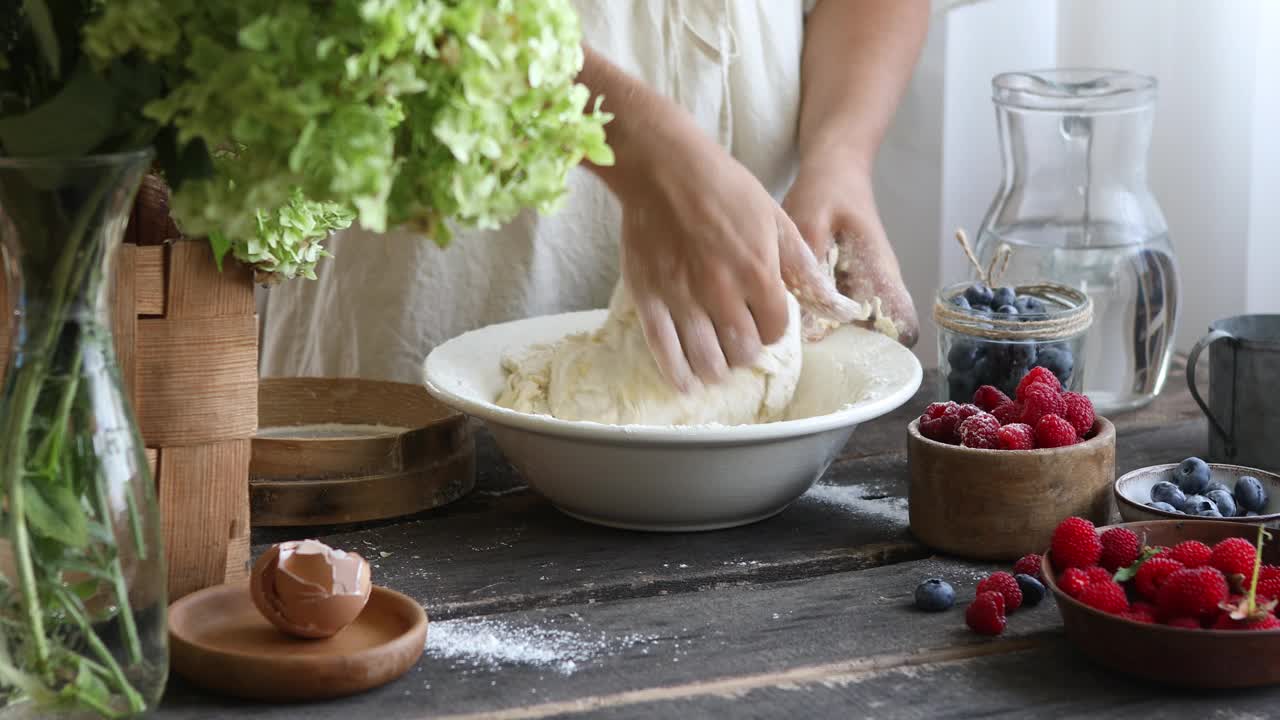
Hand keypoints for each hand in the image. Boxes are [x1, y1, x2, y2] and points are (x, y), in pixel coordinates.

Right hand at [616, 129, 864, 391]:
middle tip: (741, 340)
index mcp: (757, 273)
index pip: (775, 331)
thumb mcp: (776, 219)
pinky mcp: (649, 298)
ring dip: (717, 368)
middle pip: (742, 351)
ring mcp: (682, 298)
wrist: (663, 168)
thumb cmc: (724, 188)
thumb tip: (836, 305)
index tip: (763, 321)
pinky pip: (665, 351)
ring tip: (718, 362)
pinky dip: (679, 374)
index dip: (773, 330)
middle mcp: (721, 292)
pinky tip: (688, 383)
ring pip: (707, 359)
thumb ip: (803, 268)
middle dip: (746, 350)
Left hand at [783, 163, 918, 347]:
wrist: (835, 167)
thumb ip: (809, 273)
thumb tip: (806, 325)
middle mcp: (881, 284)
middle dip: (848, 351)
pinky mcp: (852, 280)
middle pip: (879, 336)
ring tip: (798, 339)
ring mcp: (869, 283)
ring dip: (833, 336)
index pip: (903, 327)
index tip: (846, 356)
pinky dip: (823, 318)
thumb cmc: (826, 192)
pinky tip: (795, 314)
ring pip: (859, 325)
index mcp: (881, 274)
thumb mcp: (809, 225)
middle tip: (810, 355)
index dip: (884, 349)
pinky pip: (843, 311)